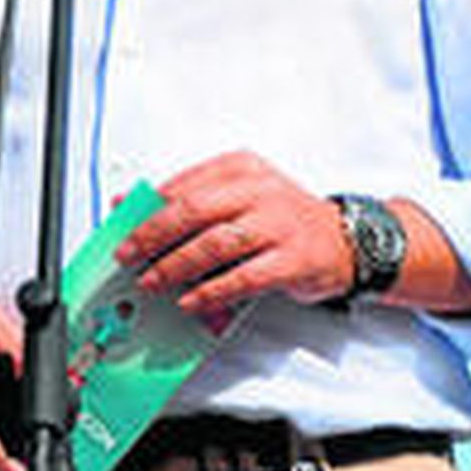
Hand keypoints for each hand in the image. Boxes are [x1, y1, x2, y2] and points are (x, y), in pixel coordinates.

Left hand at [116, 151, 352, 313]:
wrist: (351, 239)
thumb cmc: (284, 218)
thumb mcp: (240, 195)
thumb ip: (192, 199)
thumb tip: (131, 206)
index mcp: (239, 168)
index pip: (182, 186)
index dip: (146, 208)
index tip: (120, 225)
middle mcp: (258, 190)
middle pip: (192, 211)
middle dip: (152, 235)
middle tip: (127, 255)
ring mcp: (278, 224)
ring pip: (214, 244)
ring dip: (175, 266)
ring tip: (151, 281)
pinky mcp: (294, 260)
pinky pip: (243, 278)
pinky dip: (212, 291)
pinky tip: (190, 301)